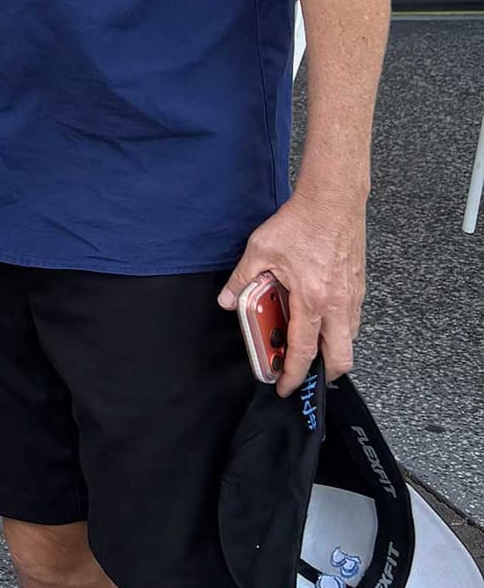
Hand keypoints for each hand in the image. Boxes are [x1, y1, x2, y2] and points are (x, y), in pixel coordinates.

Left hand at [218, 187, 366, 396]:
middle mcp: (338, 304)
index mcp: (312, 300)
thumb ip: (242, 279)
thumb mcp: (260, 250)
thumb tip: (228, 300)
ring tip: (308, 343)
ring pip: (349, 338)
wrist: (333, 200)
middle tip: (303, 371)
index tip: (285, 387)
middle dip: (324, 371)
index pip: (304, 351)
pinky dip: (339, 328)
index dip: (293, 374)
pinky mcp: (358, 285)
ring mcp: (353, 296)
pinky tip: (320, 317)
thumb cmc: (301, 222)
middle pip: (341, 357)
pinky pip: (352, 319)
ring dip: (332, 348)